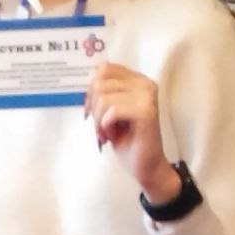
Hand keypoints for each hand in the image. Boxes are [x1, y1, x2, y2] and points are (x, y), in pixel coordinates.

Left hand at [85, 63, 180, 201]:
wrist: (145, 166)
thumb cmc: (126, 139)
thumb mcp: (109, 111)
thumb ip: (103, 93)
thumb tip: (86, 82)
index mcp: (137, 80)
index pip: (104, 68)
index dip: (91, 89)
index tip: (92, 109)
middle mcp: (145, 83)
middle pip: (100, 82)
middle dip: (92, 107)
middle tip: (99, 126)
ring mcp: (147, 96)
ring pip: (104, 98)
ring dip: (98, 120)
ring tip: (106, 133)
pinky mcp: (146, 112)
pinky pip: (112, 111)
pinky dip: (106, 126)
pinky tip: (112, 136)